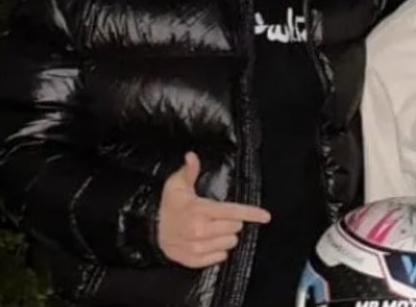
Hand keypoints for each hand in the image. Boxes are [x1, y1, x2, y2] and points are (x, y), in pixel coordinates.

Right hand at [157, 152, 270, 267]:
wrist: (148, 230)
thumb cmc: (167, 206)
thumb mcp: (176, 185)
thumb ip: (188, 171)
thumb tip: (192, 155)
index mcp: (199, 210)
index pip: (232, 211)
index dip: (251, 213)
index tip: (266, 216)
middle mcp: (200, 231)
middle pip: (234, 227)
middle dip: (231, 222)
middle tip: (217, 217)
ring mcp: (197, 247)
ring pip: (229, 243)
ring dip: (225, 236)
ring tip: (212, 230)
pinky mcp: (194, 260)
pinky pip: (219, 258)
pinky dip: (217, 251)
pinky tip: (208, 242)